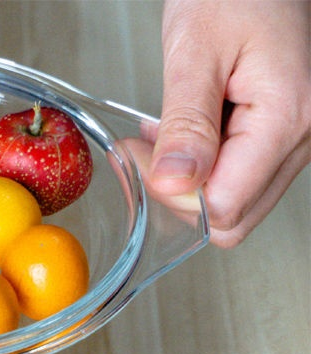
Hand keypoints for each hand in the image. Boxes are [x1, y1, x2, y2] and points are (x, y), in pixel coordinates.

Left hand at [149, 0, 310, 246]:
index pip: (224, 208)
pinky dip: (206, 165)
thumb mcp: (197, 52)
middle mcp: (303, 137)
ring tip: (162, 137)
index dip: (175, 196)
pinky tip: (186, 135)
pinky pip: (243, 175)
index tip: (143, 158)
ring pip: (237, 201)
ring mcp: (298, 138)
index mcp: (287, 118)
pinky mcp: (285, 134)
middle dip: (181, 196)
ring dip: (191, 181)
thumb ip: (186, 125)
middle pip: (234, 217)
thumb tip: (173, 184)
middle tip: (145, 154)